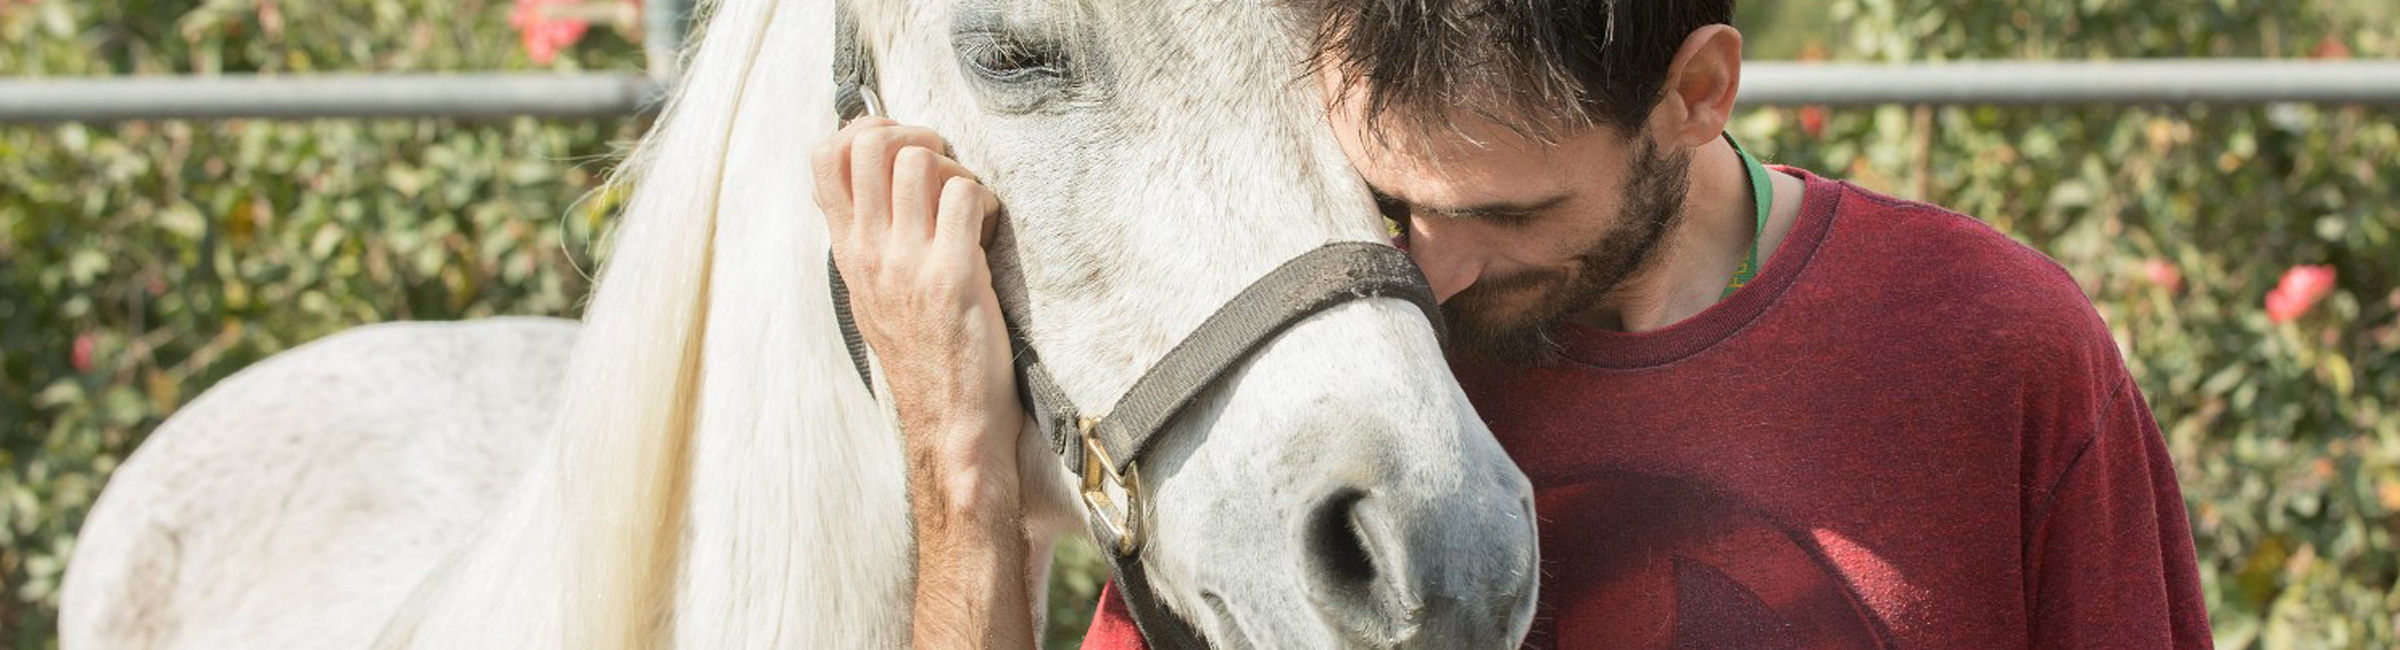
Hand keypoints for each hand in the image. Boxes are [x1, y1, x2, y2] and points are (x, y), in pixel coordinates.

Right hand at [811, 117, 1023, 516]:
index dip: (866, 131)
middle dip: (916, 136)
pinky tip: (988, 235)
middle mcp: (870, 252)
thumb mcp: (873, 293)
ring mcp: (908, 263)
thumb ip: (865, 238)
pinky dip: (986, 201)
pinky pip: (967, 196)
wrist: (951, 425)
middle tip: (943, 171)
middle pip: (869, 142)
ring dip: (956, 169)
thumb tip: (860, 182)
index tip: (902, 151)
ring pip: (920, 159)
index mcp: (848, 251)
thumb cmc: (923, 356)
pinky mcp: (954, 276)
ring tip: (967, 207)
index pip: (824, 156)